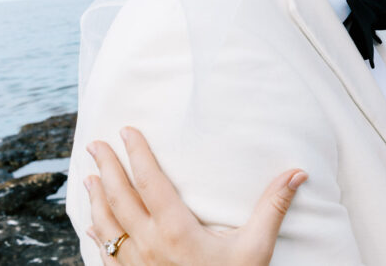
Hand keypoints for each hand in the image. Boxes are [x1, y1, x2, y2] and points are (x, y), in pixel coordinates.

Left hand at [84, 127, 306, 264]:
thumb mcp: (257, 248)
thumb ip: (273, 207)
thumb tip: (297, 174)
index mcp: (176, 230)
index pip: (150, 182)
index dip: (137, 154)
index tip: (127, 131)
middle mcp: (149, 246)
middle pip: (119, 199)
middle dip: (107, 168)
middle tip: (96, 144)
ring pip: (105, 226)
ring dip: (95, 199)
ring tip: (88, 177)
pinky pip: (104, 254)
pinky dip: (96, 233)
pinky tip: (93, 223)